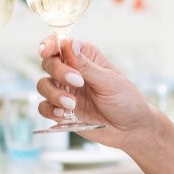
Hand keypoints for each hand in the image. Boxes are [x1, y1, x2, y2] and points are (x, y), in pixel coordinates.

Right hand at [34, 35, 157, 145]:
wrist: (131, 129)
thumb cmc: (126, 100)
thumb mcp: (109, 82)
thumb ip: (87, 66)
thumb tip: (69, 44)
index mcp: (86, 57)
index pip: (61, 44)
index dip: (49, 45)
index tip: (46, 51)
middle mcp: (72, 71)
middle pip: (48, 63)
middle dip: (58, 72)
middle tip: (77, 83)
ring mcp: (66, 91)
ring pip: (43, 85)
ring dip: (53, 94)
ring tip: (72, 105)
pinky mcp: (62, 110)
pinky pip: (44, 107)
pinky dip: (49, 110)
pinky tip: (62, 114)